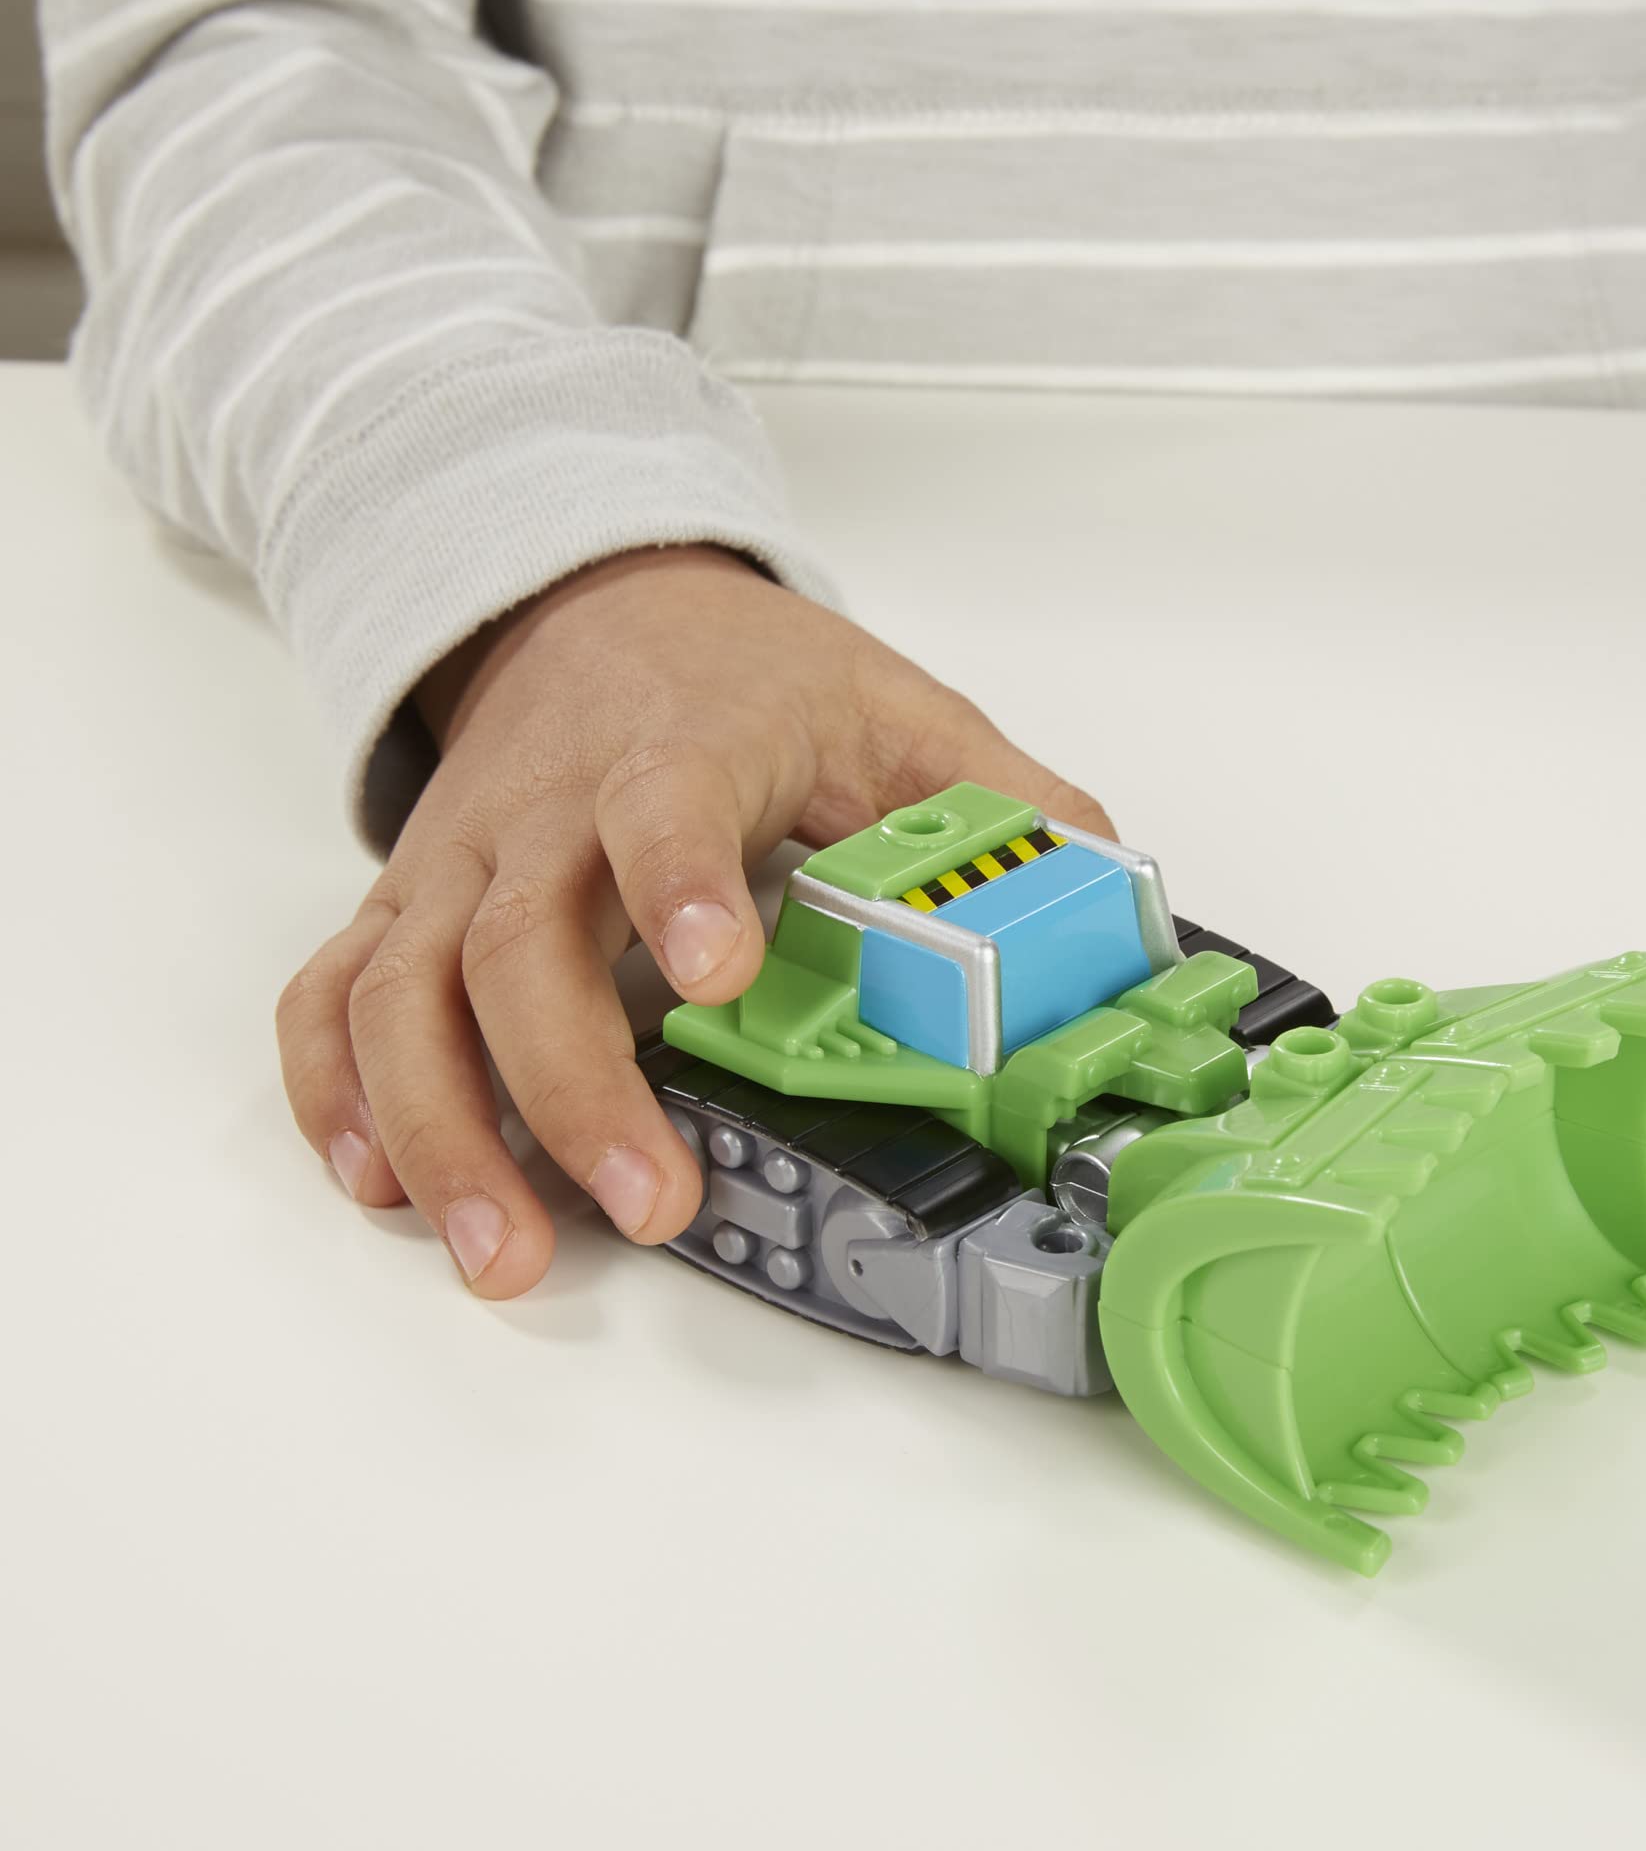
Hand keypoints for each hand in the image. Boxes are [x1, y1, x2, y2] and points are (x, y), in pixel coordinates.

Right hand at [276, 546, 1112, 1297]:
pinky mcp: (409, 901)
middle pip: (516, 942)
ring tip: (498, 1247)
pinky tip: (379, 1178)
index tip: (713, 974)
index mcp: (677, 747)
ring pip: (403, 990)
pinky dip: (334, 1089)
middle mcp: (545, 810)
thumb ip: (1001, 801)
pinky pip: (332, 993)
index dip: (680, 884)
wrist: (595, 604)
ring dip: (437, 1124)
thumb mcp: (895, 710)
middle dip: (571, 1085)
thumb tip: (1108, 900)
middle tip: (645, 1203)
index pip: (666, 806)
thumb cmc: (744, 673)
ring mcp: (462, 862)